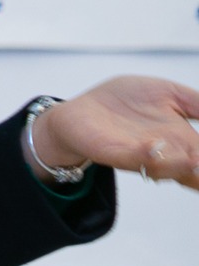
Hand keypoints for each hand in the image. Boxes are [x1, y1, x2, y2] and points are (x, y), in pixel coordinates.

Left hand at [26, 77, 198, 188]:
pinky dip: (150, 156)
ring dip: (187, 165)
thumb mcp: (170, 95)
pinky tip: (157, 145)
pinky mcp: (116, 153)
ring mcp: (144, 157)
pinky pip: (136, 159)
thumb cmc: (126, 103)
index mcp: (188, 143)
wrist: (79, 112)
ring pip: (174, 170)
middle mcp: (171, 156)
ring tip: (194, 155)